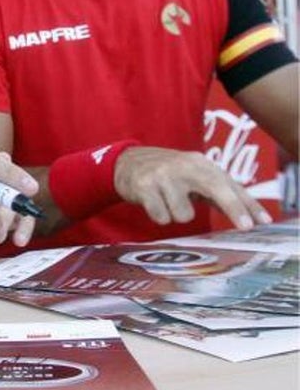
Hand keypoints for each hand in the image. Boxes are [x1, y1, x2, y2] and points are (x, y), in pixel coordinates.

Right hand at [114, 145, 270, 228]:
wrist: (127, 161)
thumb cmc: (169, 174)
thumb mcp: (195, 175)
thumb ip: (221, 192)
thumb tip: (252, 216)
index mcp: (199, 163)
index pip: (228, 183)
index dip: (246, 204)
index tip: (261, 222)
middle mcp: (183, 166)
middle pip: (215, 187)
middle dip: (232, 208)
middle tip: (246, 227)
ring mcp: (163, 175)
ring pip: (184, 215)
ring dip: (177, 214)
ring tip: (169, 202)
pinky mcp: (144, 187)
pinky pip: (161, 217)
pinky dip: (160, 216)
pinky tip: (154, 203)